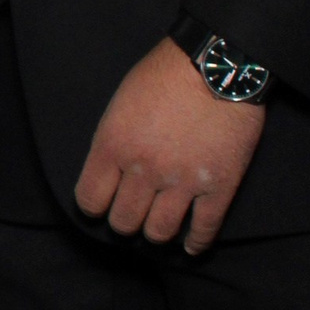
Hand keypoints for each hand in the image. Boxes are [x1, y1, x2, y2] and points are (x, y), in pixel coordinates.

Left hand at [75, 37, 265, 253]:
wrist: (216, 64)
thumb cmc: (164, 75)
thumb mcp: (120, 103)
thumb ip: (112, 140)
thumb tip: (109, 170)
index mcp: (113, 146)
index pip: (90, 200)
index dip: (95, 206)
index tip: (102, 203)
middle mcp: (144, 170)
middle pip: (124, 221)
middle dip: (125, 220)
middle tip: (133, 213)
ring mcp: (183, 182)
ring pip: (159, 231)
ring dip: (156, 232)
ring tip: (158, 225)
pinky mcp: (219, 187)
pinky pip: (203, 229)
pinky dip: (195, 243)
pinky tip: (190, 245)